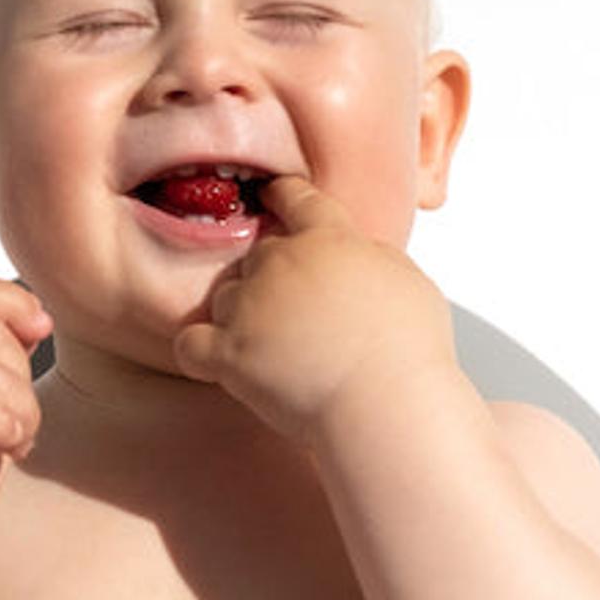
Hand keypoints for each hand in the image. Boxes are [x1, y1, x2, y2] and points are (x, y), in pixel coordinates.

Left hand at [168, 175, 458, 445]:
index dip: (282, 197)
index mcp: (328, 238)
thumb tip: (355, 256)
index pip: (296, 198)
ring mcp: (251, 305)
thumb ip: (371, 257)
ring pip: (227, 298)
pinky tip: (216, 364)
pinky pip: (190, 344)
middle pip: (259, 256)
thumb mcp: (407, 279)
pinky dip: (199, 352)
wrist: (385, 401)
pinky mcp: (229, 352)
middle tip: (297, 317)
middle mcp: (282, 262)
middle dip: (272, 281)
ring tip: (274, 353)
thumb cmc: (409, 350)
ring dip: (242, 318)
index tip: (272, 198)